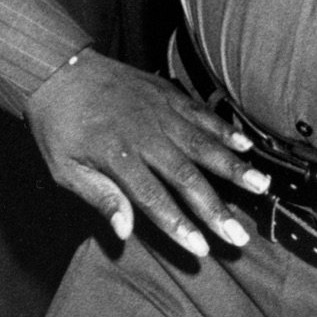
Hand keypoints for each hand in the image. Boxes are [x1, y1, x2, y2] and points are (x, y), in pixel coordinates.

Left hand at [22, 52, 269, 257]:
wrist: (56, 68)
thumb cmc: (58, 125)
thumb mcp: (64, 167)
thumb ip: (99, 197)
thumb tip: (126, 231)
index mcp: (116, 155)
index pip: (153, 198)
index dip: (179, 225)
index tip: (202, 248)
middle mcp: (144, 134)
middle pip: (186, 176)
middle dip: (215, 208)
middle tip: (240, 235)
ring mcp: (158, 111)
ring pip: (202, 143)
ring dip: (233, 167)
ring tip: (260, 187)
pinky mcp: (166, 93)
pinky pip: (200, 113)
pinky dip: (224, 129)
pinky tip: (246, 144)